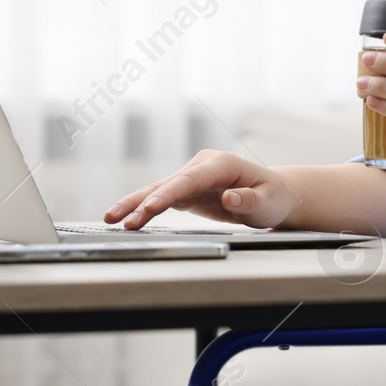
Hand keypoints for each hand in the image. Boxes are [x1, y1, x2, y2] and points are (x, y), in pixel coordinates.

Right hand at [104, 150, 299, 229]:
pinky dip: (142, 207)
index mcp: (222, 164)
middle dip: (143, 202)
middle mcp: (203, 166)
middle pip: (168, 184)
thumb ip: (250, 201)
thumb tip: (230, 198)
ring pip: (159, 189)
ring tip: (111, 219)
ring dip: (135, 204)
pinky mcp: (186, 189)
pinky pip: (161, 197)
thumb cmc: (273, 198)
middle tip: (121, 220)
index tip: (150, 208)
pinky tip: (123, 217)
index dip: (168, 194)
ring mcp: (192, 176)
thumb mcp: (268, 203)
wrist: (273, 194)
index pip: (190, 180)